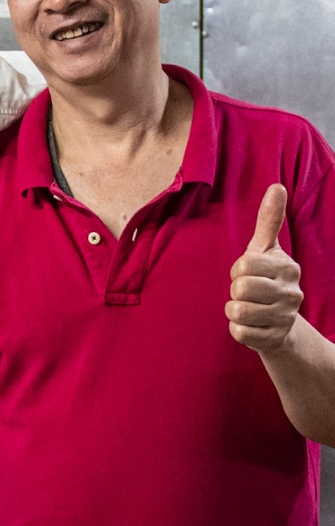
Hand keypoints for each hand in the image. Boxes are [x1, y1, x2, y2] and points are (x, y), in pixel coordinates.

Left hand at [227, 185, 302, 355]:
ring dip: (233, 310)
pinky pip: (238, 332)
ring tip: (247, 308)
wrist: (280, 326)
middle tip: (248, 293)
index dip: (238, 269)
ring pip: (237, 311)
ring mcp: (283, 318)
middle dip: (235, 290)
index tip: (248, 273)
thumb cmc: (267, 279)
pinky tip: (250, 325)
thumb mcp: (266, 250)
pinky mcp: (272, 339)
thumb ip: (269, 220)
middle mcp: (291, 293)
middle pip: (240, 288)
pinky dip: (237, 329)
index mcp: (288, 267)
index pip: (244, 264)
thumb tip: (277, 186)